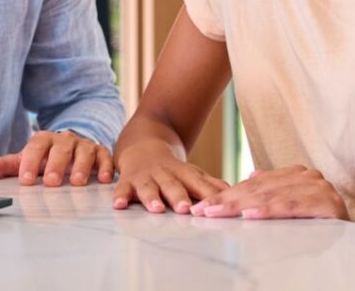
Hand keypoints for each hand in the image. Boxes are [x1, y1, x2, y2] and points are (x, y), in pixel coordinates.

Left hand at [0, 130, 113, 186]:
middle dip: (56, 165)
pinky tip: (104, 179)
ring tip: (78, 182)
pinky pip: (105, 156)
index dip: (30, 162)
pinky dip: (106, 166)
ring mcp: (83, 146)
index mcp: (44, 140)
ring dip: (81, 166)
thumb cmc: (46, 158)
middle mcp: (64, 140)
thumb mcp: (27, 160)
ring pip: (83, 152)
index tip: (26, 180)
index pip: (36, 147)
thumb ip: (6, 166)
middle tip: (51, 182)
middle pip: (60, 149)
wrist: (71, 147)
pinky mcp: (100, 152)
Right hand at [112, 138, 228, 212]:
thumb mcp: (192, 173)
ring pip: (149, 187)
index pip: (198, 184)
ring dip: (152, 198)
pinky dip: (120, 197)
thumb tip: (235, 194)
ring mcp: (145, 177)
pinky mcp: (128, 181)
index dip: (206, 195)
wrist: (142, 145)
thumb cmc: (172, 169)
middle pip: (173, 186)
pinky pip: (122, 189)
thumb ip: (211, 185)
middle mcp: (164, 174)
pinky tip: (118, 205)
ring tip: (156, 209)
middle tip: (186, 209)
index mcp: (183, 174)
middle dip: (179, 197)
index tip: (214, 207)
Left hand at [189, 165, 347, 219]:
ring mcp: (319, 188)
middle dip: (227, 201)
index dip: (226, 196)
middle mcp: (308, 177)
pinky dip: (270, 211)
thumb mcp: (292, 204)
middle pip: (258, 190)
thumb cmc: (322, 225)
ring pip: (271, 197)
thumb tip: (252, 176)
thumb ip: (273, 190)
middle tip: (203, 212)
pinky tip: (250, 215)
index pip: (254, 186)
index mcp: (297, 174)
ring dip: (241, 205)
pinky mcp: (329, 205)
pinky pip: (292, 207)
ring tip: (219, 212)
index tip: (202, 208)